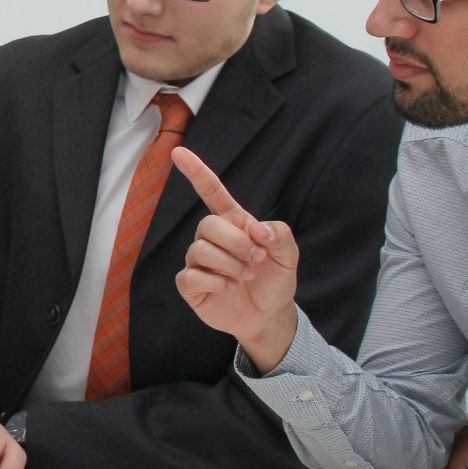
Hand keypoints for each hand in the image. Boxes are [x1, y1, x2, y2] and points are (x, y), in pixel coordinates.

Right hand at [171, 147, 301, 370]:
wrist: (268, 316)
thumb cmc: (275, 281)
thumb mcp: (289, 256)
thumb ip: (280, 235)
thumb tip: (258, 231)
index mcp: (234, 223)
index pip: (211, 192)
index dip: (196, 172)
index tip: (178, 152)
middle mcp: (212, 239)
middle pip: (207, 224)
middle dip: (236, 244)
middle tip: (255, 261)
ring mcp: (198, 261)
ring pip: (200, 250)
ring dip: (230, 265)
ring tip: (244, 276)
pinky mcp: (190, 284)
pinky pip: (190, 275)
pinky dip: (215, 282)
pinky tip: (228, 288)